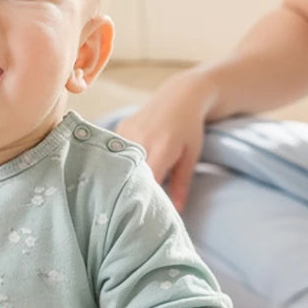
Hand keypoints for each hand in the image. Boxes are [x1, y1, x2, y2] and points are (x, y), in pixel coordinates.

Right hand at [114, 68, 212, 211]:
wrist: (181, 95)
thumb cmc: (190, 129)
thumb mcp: (191, 156)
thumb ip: (182, 184)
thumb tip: (176, 211)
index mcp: (162, 147)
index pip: (147, 180)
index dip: (143, 196)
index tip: (141, 210)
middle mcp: (141, 138)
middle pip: (129, 172)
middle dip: (130, 188)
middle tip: (130, 204)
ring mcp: (128, 131)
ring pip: (119, 162)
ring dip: (122, 175)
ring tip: (123, 188)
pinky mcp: (120, 128)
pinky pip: (115, 151)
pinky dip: (119, 161)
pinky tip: (123, 167)